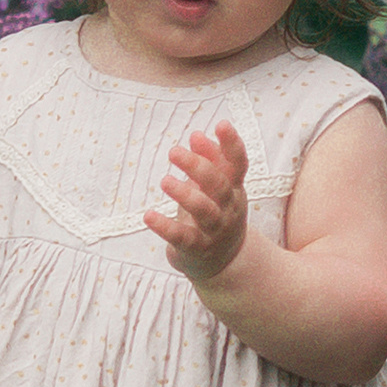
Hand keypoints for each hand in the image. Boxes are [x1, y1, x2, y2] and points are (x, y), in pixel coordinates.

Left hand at [146, 123, 247, 282]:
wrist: (223, 262)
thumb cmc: (214, 213)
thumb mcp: (215, 187)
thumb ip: (208, 161)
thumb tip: (197, 135)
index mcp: (234, 188)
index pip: (238, 164)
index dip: (232, 144)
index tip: (221, 124)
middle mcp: (228, 208)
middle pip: (220, 185)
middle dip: (199, 166)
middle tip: (173, 151)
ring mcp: (214, 230)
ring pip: (204, 211)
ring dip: (185, 194)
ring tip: (165, 180)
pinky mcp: (196, 249)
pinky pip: (182, 238)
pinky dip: (165, 226)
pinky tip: (148, 216)